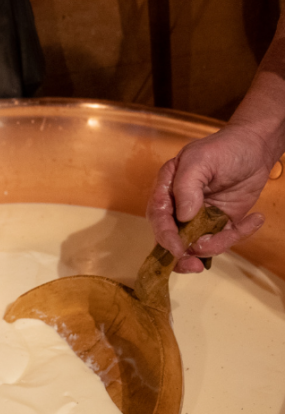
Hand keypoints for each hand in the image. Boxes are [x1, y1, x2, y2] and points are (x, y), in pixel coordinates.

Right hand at [147, 124, 270, 272]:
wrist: (255, 147)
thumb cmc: (223, 148)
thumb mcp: (199, 160)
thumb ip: (186, 186)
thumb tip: (184, 216)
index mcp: (166, 191)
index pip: (158, 218)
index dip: (165, 236)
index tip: (177, 249)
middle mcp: (179, 209)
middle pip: (171, 240)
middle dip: (182, 257)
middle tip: (194, 266)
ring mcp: (199, 219)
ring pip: (197, 246)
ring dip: (216, 246)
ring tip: (238, 228)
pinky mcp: (219, 224)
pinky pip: (223, 240)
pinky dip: (240, 235)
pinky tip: (254, 219)